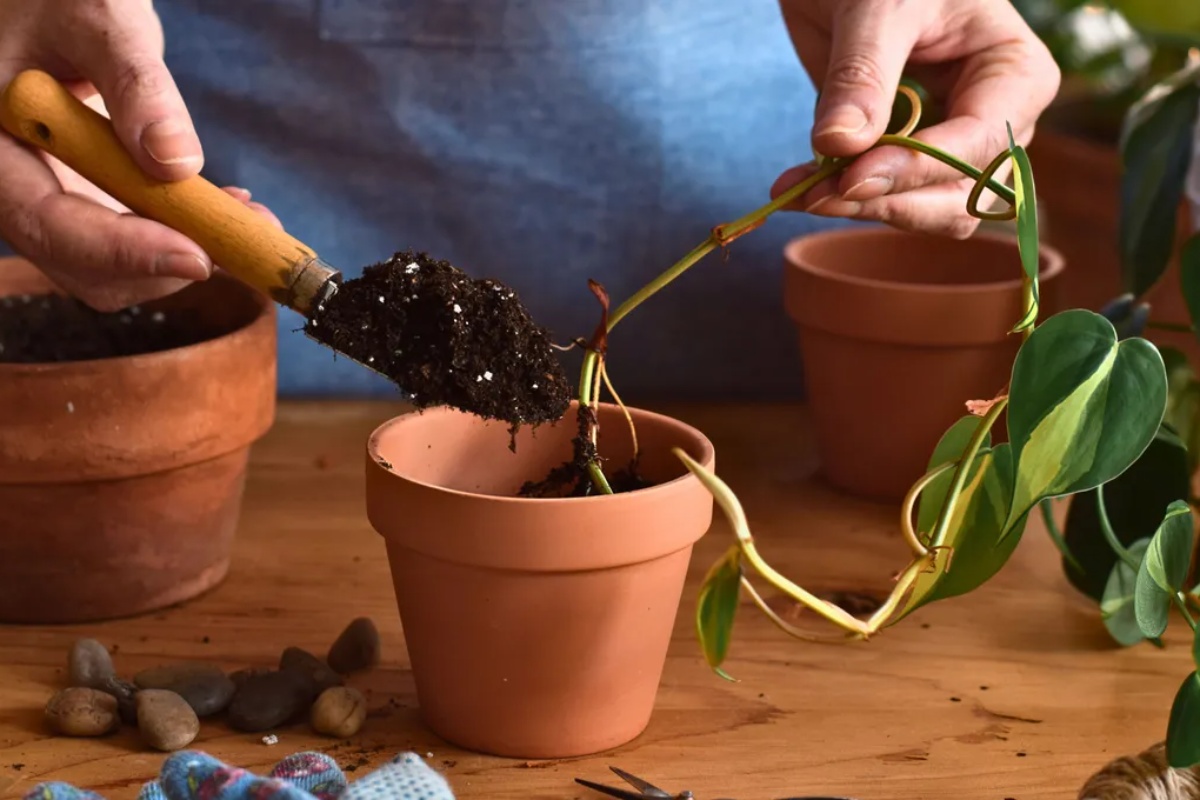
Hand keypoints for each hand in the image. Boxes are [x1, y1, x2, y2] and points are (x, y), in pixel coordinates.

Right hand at [0, 0, 278, 310]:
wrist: (58, 5)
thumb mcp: (98, 20)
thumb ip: (136, 85)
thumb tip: (175, 163)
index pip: (47, 225)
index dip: (122, 250)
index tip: (197, 254)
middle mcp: (14, 187)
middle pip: (83, 267)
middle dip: (165, 263)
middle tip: (243, 236)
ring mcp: (50, 200)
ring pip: (116, 269)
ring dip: (187, 254)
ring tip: (245, 216)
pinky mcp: (88, 203)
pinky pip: (136, 244)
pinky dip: (187, 237)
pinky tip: (226, 207)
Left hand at [774, 0, 1059, 237]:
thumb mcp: (876, 8)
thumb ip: (862, 75)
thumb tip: (840, 145)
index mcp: (1016, 75)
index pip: (979, 144)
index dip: (917, 170)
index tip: (851, 179)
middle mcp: (994, 120)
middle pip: (960, 195)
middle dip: (890, 202)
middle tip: (821, 196)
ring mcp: (951, 143)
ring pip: (924, 209)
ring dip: (861, 209)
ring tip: (802, 192)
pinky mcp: (905, 155)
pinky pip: (883, 196)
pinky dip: (840, 199)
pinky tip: (797, 187)